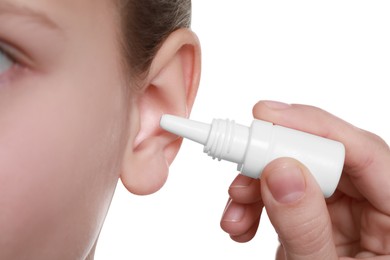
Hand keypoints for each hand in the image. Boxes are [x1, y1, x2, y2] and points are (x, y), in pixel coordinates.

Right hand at [220, 101, 389, 258]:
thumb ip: (306, 229)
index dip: (315, 128)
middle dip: (274, 157)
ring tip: (234, 210)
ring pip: (298, 172)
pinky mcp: (317, 221)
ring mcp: (345, 215)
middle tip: (238, 163)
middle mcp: (377, 210)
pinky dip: (256, 202)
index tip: (266, 116)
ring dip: (257, 184)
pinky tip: (241, 221)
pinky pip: (284, 195)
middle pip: (326, 158)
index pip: (366, 155)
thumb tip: (281, 171)